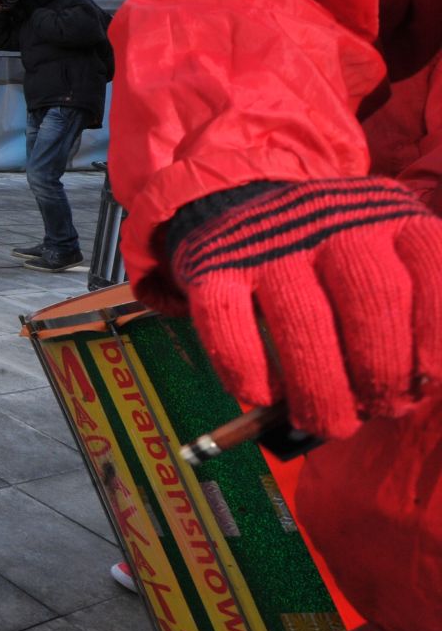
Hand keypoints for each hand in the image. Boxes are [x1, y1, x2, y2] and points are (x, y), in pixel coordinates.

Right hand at [168, 177, 441, 439]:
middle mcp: (330, 220)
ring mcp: (266, 242)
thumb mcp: (386, 261)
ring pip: (303, 324)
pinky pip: (229, 328)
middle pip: (372, 300)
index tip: (429, 378)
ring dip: (321, 392)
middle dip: (383, 373)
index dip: (437, 333)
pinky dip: (249, 375)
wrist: (241, 208)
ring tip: (330, 422)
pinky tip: (265, 396)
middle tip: (381, 408)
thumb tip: (416, 388)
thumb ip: (409, 313)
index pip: (432, 269)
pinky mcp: (210, 265)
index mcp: (388, 217)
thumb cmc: (333, 263)